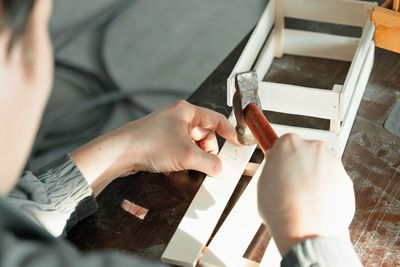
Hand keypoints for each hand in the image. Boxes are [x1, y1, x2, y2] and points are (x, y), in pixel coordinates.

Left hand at [71, 100, 239, 194]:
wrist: (120, 153)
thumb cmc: (148, 143)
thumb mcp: (187, 155)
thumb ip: (209, 162)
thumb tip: (220, 168)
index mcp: (187, 111)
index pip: (217, 119)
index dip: (230, 132)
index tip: (238, 144)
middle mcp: (178, 117)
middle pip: (205, 134)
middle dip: (208, 151)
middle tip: (208, 163)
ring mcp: (168, 129)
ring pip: (192, 144)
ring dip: (195, 157)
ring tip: (190, 166)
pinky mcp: (160, 140)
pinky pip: (181, 149)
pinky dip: (184, 159)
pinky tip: (178, 167)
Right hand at [257, 134, 354, 255]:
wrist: (307, 230)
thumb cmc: (283, 209)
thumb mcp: (262, 183)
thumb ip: (271, 168)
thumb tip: (275, 166)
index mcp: (289, 143)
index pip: (283, 141)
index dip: (281, 155)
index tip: (280, 159)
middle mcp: (313, 148)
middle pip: (305, 152)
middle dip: (298, 166)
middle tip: (288, 185)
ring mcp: (332, 163)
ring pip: (320, 166)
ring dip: (313, 178)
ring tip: (302, 199)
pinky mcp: (345, 179)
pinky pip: (333, 181)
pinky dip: (326, 190)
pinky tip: (315, 204)